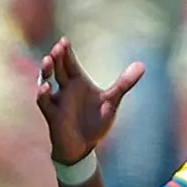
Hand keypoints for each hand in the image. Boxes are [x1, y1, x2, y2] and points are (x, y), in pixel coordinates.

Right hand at [35, 38, 144, 164]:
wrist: (84, 147)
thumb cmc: (95, 122)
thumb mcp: (112, 101)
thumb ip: (124, 83)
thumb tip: (142, 65)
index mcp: (78, 82)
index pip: (70, 63)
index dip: (66, 52)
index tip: (64, 40)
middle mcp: (65, 88)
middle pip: (58, 68)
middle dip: (57, 57)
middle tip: (59, 46)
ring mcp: (58, 101)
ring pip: (46, 81)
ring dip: (46, 71)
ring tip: (48, 60)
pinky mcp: (53, 115)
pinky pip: (45, 103)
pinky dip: (44, 95)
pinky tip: (46, 87)